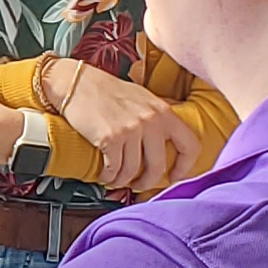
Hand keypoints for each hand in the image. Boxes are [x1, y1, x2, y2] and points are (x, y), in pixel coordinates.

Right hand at [55, 67, 200, 195]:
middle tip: (140, 185)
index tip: (175, 176)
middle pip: (158, 166)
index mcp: (164, 111)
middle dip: (147, 182)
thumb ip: (158, 117)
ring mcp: (131, 130)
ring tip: (117, 180)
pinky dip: (108, 177)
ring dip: (123, 181)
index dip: (185, 167)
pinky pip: (113, 169)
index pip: (191, 145)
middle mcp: (151, 121)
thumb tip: (171, 139)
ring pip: (133, 171)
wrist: (76, 83)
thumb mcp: (143, 98)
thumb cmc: (107, 90)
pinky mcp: (110, 138)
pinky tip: (105, 175)